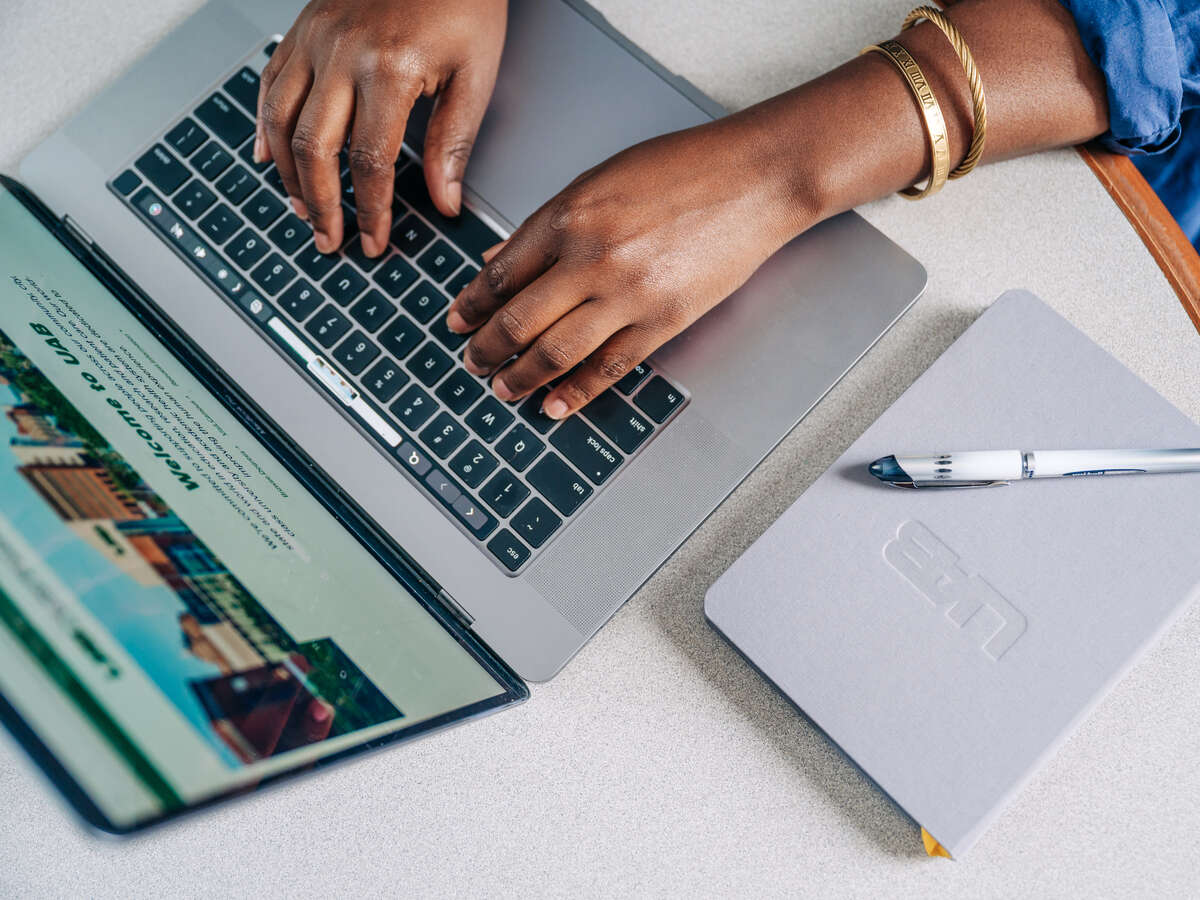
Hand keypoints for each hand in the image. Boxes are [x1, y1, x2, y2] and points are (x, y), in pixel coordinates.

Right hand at [256, 0, 506, 255]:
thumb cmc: (464, 1)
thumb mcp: (477, 74)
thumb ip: (454, 143)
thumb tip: (444, 203)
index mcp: (390, 69)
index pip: (371, 162)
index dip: (371, 211)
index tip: (375, 242)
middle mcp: (342, 54)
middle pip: (314, 150)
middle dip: (320, 205)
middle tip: (330, 241)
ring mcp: (315, 39)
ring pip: (281, 121)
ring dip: (289, 176)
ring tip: (303, 211)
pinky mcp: (303, 28)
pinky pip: (270, 83)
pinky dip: (264, 126)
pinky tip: (269, 159)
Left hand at [445, 117, 810, 417]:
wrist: (754, 180)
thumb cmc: (684, 169)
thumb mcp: (602, 179)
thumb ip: (551, 223)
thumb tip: (502, 259)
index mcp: (569, 216)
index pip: (501, 272)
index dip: (472, 304)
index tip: (458, 321)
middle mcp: (590, 258)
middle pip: (518, 319)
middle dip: (485, 348)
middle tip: (471, 362)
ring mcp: (627, 294)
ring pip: (555, 352)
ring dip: (521, 378)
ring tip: (503, 389)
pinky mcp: (663, 321)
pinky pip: (608, 368)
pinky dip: (576, 393)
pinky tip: (555, 406)